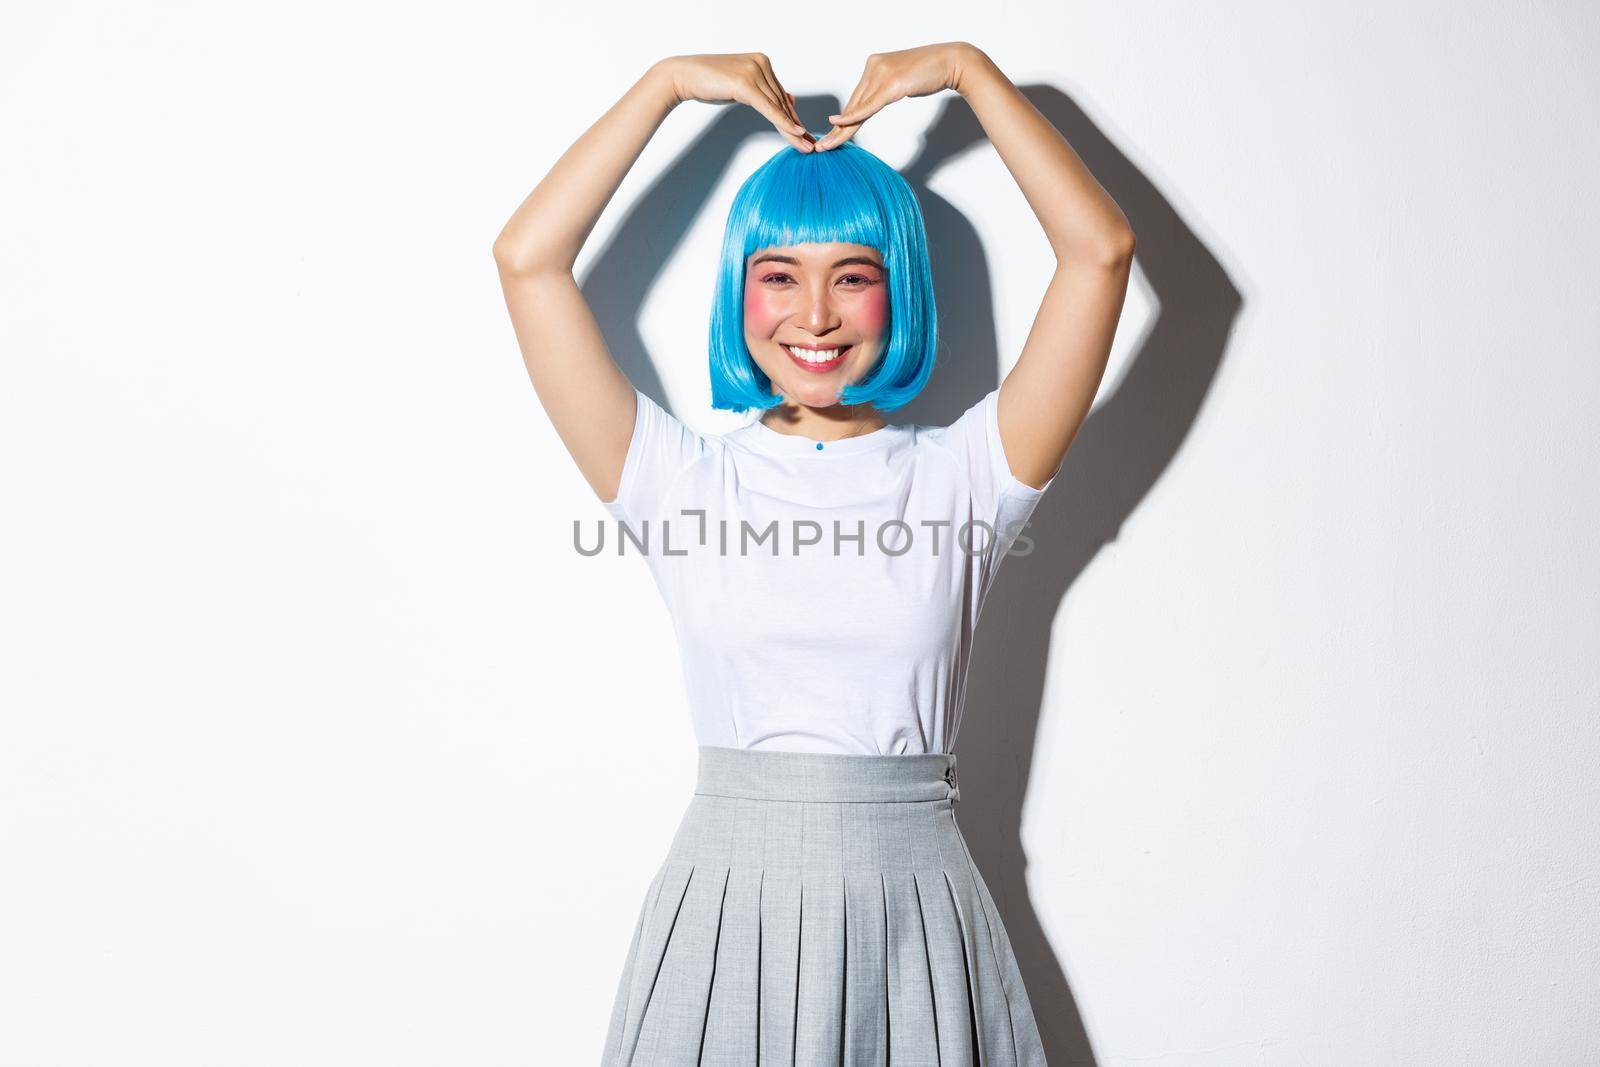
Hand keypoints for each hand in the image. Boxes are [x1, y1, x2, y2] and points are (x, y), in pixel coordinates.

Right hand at [660, 53, 814, 151]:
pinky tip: (797, 133)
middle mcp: (761, 63)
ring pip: (777, 107)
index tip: (804, 133)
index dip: (792, 116)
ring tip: (805, 146)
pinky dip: (783, 122)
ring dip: (792, 129)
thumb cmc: (708, 82)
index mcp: (762, 61)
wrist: (683, 75)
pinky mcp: (746, 84)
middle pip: (781, 101)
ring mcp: (754, 71)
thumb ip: (760, 92)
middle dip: (795, 125)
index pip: (779, 94)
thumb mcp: (739, 86)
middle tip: (809, 144)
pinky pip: (769, 108)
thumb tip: (786, 100)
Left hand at [814, 43, 975, 150]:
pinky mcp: (891, 83)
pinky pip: (868, 105)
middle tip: (823, 146)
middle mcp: (873, 66)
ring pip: (858, 108)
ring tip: (827, 146)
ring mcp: (881, 73)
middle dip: (838, 129)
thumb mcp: (901, 82)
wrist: (951, 62)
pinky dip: (853, 118)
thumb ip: (885, 91)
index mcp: (874, 65)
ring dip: (842, 130)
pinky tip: (838, 125)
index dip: (844, 119)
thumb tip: (874, 104)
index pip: (856, 98)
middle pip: (853, 104)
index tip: (832, 134)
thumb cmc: (930, 73)